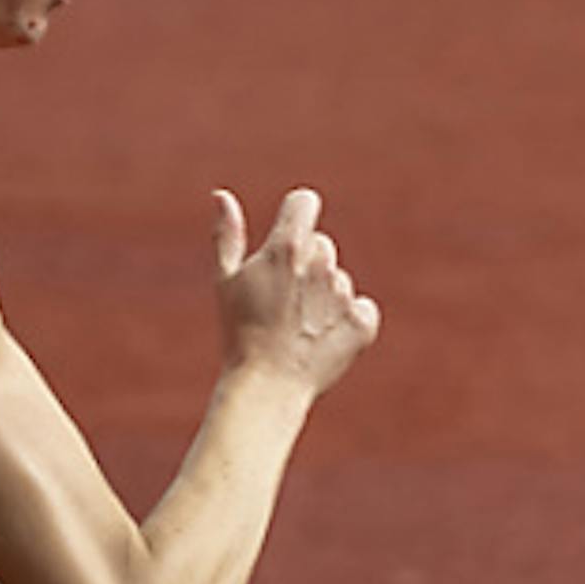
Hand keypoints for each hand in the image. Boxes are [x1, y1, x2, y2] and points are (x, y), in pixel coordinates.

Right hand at [211, 186, 379, 396]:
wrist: (266, 387)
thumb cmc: (238, 333)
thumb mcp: (225, 281)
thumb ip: (227, 235)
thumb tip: (221, 196)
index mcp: (287, 247)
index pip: (305, 202)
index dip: (296, 216)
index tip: (289, 237)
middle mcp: (321, 264)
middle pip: (322, 245)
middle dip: (306, 265)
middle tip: (283, 302)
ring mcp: (344, 295)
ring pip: (339, 281)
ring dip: (324, 297)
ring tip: (298, 327)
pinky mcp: (362, 324)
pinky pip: (362, 309)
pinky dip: (348, 322)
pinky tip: (323, 340)